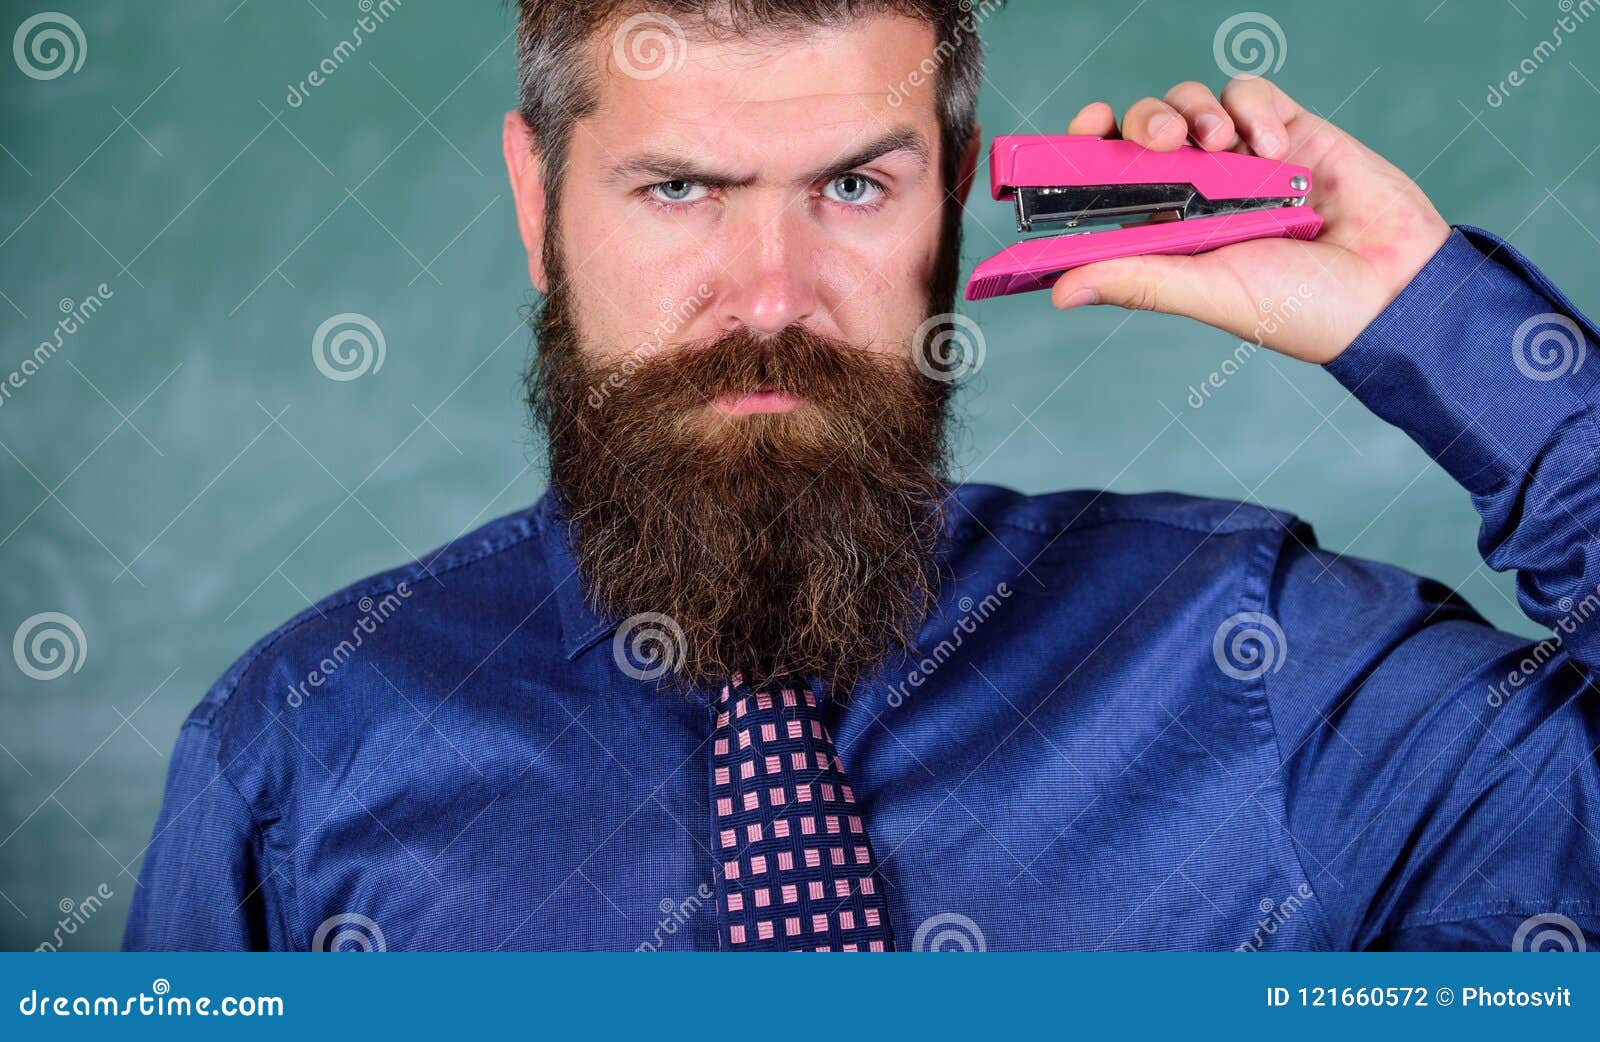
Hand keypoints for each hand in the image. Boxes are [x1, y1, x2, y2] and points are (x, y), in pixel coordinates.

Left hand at [1051, 77, 1450, 363]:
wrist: (1394, 289)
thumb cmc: (1302, 309)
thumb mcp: (1210, 292)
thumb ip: (1139, 279)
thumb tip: (1062, 291)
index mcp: (1167, 229)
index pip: (1109, 177)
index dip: (1089, 147)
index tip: (1086, 128)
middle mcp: (1198, 191)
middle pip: (1144, 129)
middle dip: (1145, 122)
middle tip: (1163, 141)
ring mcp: (1242, 160)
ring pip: (1191, 102)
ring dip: (1198, 113)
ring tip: (1225, 148)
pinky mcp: (1289, 131)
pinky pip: (1249, 93)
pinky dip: (1253, 110)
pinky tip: (1276, 150)